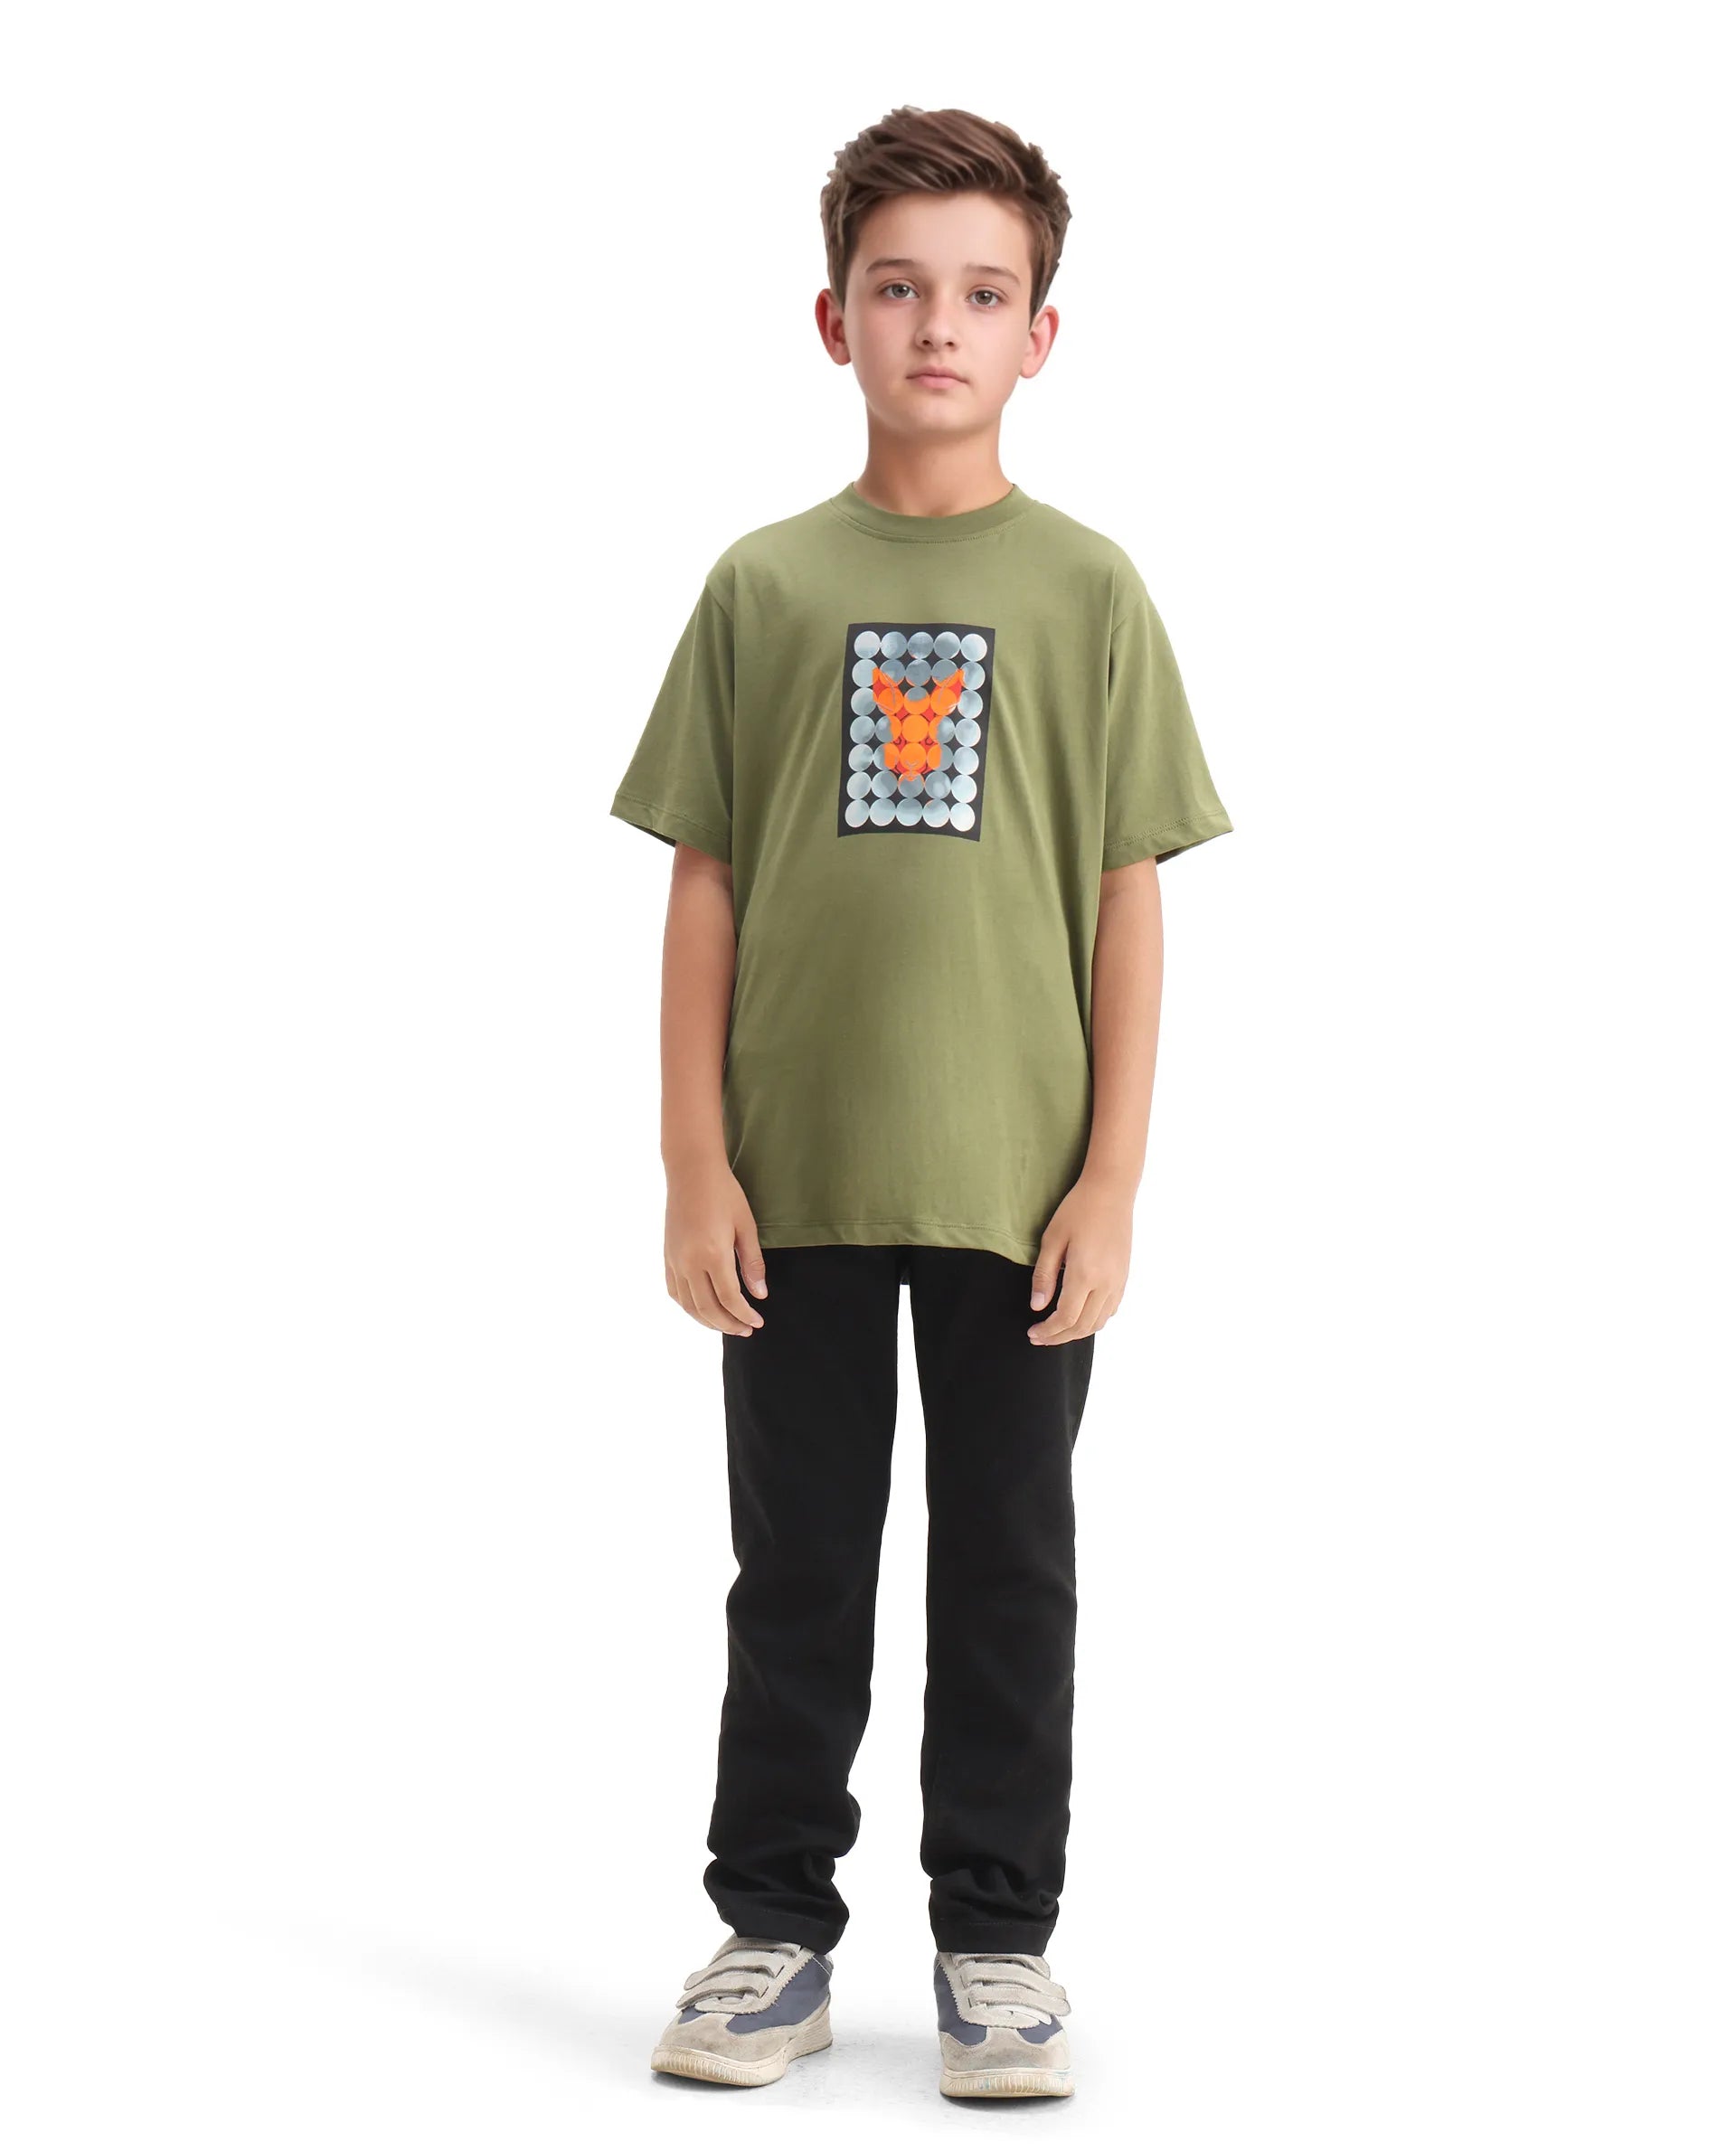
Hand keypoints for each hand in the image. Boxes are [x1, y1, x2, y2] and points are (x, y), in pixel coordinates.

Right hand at [664, 1161, 768, 1337]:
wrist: (691, 1171)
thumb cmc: (724, 1193)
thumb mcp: (746, 1226)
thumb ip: (752, 1263)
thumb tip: (760, 1295)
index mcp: (713, 1253)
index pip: (729, 1299)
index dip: (744, 1315)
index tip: (758, 1322)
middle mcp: (689, 1261)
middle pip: (708, 1308)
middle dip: (728, 1324)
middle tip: (746, 1330)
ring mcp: (675, 1260)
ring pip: (689, 1305)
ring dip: (708, 1321)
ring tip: (727, 1325)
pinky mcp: (667, 1256)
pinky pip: (675, 1291)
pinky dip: (689, 1307)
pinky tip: (702, 1309)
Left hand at [1027, 1173, 1132, 1342]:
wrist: (1111, 1192)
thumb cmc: (1078, 1210)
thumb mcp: (1052, 1239)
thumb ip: (1044, 1276)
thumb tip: (1037, 1307)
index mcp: (1085, 1274)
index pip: (1066, 1318)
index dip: (1048, 1331)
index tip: (1033, 1332)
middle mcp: (1106, 1283)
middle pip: (1083, 1326)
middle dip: (1059, 1337)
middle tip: (1039, 1337)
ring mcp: (1118, 1281)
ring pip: (1099, 1322)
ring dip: (1077, 1332)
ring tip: (1057, 1331)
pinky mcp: (1124, 1277)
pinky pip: (1110, 1310)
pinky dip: (1094, 1320)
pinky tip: (1079, 1315)